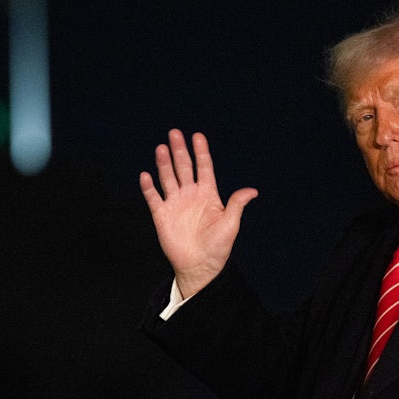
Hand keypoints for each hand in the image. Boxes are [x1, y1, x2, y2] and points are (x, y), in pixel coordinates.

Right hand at [139, 129, 257, 298]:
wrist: (200, 266)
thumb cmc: (218, 246)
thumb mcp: (231, 223)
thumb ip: (237, 204)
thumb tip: (253, 191)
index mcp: (208, 194)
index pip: (204, 167)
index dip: (201, 152)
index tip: (197, 136)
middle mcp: (190, 195)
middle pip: (184, 167)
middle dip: (179, 150)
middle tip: (174, 133)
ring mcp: (175, 203)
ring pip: (168, 178)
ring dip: (164, 163)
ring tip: (161, 148)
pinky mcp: (162, 215)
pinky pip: (154, 198)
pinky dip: (149, 187)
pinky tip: (146, 175)